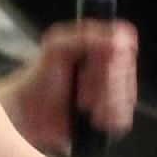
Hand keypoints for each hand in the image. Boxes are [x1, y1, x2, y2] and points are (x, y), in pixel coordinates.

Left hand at [0, 18, 137, 153]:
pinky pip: (124, 118)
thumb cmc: (39, 77)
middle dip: (102, 83)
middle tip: (80, 87)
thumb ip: (86, 37)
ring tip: (81, 103)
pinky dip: (107, 119)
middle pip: (128, 73)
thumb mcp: (57, 46)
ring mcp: (113, 93)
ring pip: (127, 96)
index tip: (94, 63)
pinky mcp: (111, 117)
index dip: (114, 57)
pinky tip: (91, 117)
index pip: (127, 46)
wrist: (28, 113)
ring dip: (102, 101)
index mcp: (101, 45)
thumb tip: (120, 40)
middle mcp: (111, 68)